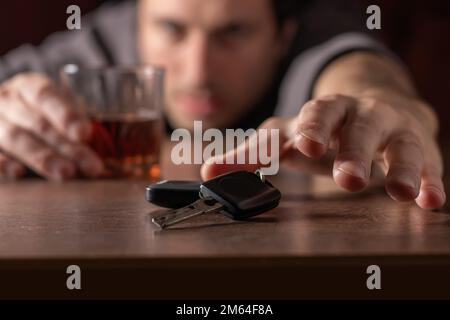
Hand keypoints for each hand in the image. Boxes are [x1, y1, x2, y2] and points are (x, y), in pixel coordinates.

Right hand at [0, 73, 103, 179]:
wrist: (7, 113)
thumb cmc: (42, 113)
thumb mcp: (60, 108)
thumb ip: (77, 122)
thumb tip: (105, 146)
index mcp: (29, 86)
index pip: (46, 96)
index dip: (65, 115)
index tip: (84, 134)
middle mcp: (7, 100)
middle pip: (38, 123)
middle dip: (68, 147)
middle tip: (92, 166)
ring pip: (15, 138)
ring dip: (42, 158)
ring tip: (67, 173)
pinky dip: (3, 162)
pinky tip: (20, 173)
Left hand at [201, 92, 445, 209]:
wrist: (378, 112)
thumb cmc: (326, 131)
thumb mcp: (290, 138)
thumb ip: (254, 154)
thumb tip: (209, 171)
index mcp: (325, 111)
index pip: (314, 115)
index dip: (310, 129)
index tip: (303, 147)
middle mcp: (360, 115)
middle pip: (359, 126)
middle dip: (353, 150)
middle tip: (345, 177)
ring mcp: (392, 130)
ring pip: (398, 144)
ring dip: (397, 167)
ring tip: (397, 192)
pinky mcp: (418, 149)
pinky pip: (427, 164)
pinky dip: (429, 181)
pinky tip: (428, 200)